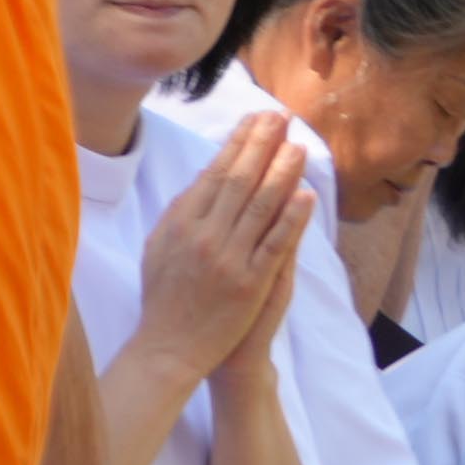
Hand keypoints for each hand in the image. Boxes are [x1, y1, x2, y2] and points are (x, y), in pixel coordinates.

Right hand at [132, 111, 316, 386]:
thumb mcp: (157, 246)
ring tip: (299, 145)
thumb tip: (204, 175)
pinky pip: (276, 244)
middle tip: (281, 116)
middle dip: (262, 144)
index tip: (255, 119)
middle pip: (239, 180)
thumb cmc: (163, 296)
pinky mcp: (251, 283)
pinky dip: (292, 218)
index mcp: (181, 223)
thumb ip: (179, 210)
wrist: (169, 347)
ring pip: (260, 206)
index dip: (238, 143)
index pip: (215, 172)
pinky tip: (307, 195)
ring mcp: (229, 259)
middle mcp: (204, 236)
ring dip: (282, 171)